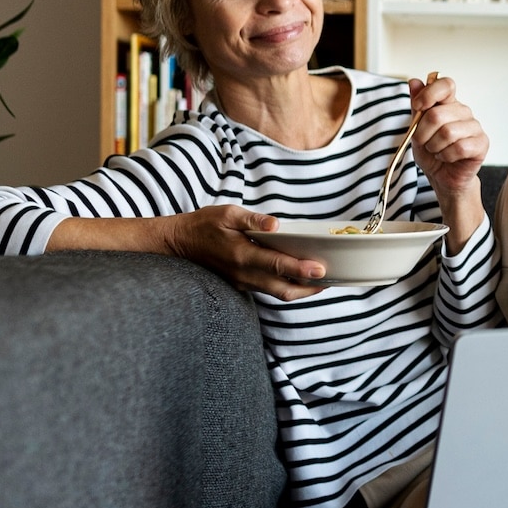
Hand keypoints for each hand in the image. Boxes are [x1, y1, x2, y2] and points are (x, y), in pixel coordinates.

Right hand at [167, 205, 325, 299]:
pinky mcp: (240, 284)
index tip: (321, 270)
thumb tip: (275, 224)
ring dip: (299, 290)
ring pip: (276, 293)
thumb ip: (251, 220)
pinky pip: (267, 290)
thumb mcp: (226, 214)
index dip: (301, 269)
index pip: (277, 265)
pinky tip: (297, 277)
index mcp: (241, 255)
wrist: (177, 244)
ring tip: (320, 281)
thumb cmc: (203, 225)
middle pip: (282, 290)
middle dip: (308, 288)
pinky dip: (285, 286)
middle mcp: (243, 274)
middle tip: (329, 280)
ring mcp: (241, 282)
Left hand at [408, 75, 488, 251]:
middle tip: (424, 143)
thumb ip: (417, 106)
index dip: (430, 93)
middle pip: (438, 114)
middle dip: (423, 133)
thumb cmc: (431, 152)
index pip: (445, 84)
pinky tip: (447, 157)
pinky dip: (446, 155)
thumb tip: (413, 81)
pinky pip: (459, 147)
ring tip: (436, 151)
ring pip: (448, 132)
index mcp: (448, 103)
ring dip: (434, 146)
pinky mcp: (481, 144)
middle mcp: (463, 112)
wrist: (441, 178)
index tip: (418, 107)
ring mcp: (474, 127)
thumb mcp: (417, 129)